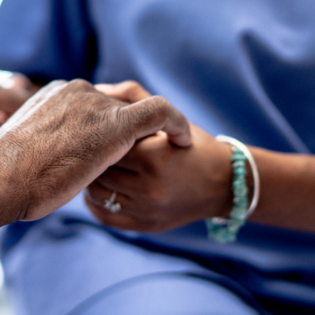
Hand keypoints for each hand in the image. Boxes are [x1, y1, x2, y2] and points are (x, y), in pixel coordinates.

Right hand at [0, 80, 191, 220]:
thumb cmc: (3, 177)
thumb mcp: (23, 151)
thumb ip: (43, 145)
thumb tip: (42, 161)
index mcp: (57, 94)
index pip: (94, 104)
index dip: (107, 126)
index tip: (115, 149)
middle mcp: (78, 91)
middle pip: (116, 105)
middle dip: (131, 128)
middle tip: (150, 153)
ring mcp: (96, 105)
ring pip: (137, 111)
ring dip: (153, 132)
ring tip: (169, 151)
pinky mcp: (115, 124)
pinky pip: (160, 112)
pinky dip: (176, 123)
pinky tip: (184, 142)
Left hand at [83, 82, 235, 232]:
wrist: (224, 183)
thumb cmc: (193, 145)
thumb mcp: (170, 117)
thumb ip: (134, 97)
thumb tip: (98, 89)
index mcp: (155, 157)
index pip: (107, 143)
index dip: (99, 134)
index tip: (98, 129)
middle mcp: (150, 187)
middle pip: (99, 170)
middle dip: (93, 156)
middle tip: (91, 147)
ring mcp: (146, 211)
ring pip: (96, 193)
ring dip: (92, 179)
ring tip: (96, 167)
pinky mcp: (144, 226)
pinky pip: (104, 215)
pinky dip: (96, 201)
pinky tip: (103, 188)